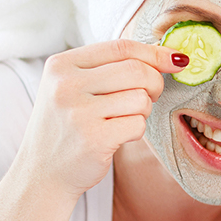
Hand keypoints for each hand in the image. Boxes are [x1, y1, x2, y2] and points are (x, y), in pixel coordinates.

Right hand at [16, 39, 183, 196]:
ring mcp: (78, 112)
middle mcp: (66, 85)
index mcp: (61, 64)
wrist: (42, 173)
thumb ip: (111, 67)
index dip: (155, 53)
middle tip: (150, 96)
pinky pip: (138, 125)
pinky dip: (136, 131)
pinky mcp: (93, 139)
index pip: (121, 47)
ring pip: (141, 99)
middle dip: (155, 83)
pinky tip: (117, 136)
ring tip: (122, 119)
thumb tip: (168, 55)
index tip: (177, 60)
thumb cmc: (68, 126)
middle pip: (137, 70)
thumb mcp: (74, 87)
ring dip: (142, 111)